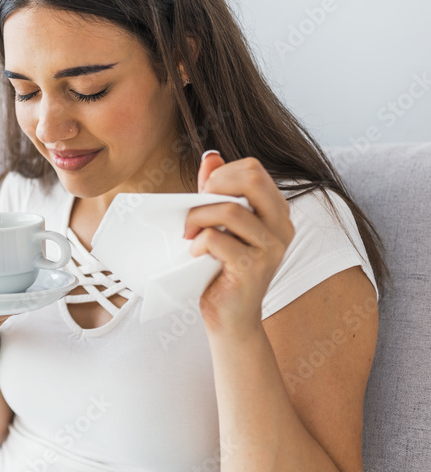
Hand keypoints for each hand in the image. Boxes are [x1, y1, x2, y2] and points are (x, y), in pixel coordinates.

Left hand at [182, 151, 295, 337]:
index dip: (221, 174)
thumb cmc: (222, 267)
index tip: (203, 193)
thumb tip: (211, 156)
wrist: (231, 316)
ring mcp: (271, 248)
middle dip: (213, 186)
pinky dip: (198, 243)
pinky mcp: (253, 268)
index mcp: (276, 211)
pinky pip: (217, 239)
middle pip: (250, 179)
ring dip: (198, 218)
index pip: (253, 169)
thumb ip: (217, 190)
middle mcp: (281, 227)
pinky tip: (196, 253)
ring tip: (189, 233)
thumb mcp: (220, 223)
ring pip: (229, 210)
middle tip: (195, 207)